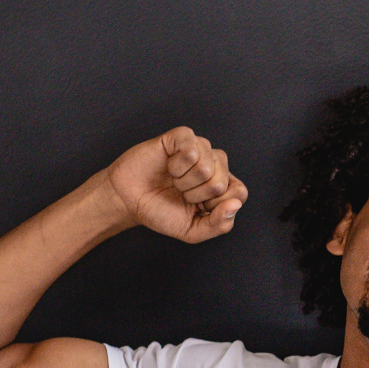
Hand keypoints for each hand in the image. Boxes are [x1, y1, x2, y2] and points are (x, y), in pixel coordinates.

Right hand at [105, 126, 247, 242]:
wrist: (129, 200)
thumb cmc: (161, 211)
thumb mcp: (193, 230)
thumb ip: (219, 224)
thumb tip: (235, 205)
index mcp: (223, 184)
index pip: (239, 192)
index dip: (215, 206)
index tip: (197, 207)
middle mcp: (215, 163)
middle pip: (221, 182)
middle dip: (195, 196)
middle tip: (180, 193)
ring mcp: (200, 147)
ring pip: (206, 167)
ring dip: (183, 182)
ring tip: (173, 180)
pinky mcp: (183, 136)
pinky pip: (191, 151)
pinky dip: (176, 166)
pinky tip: (168, 166)